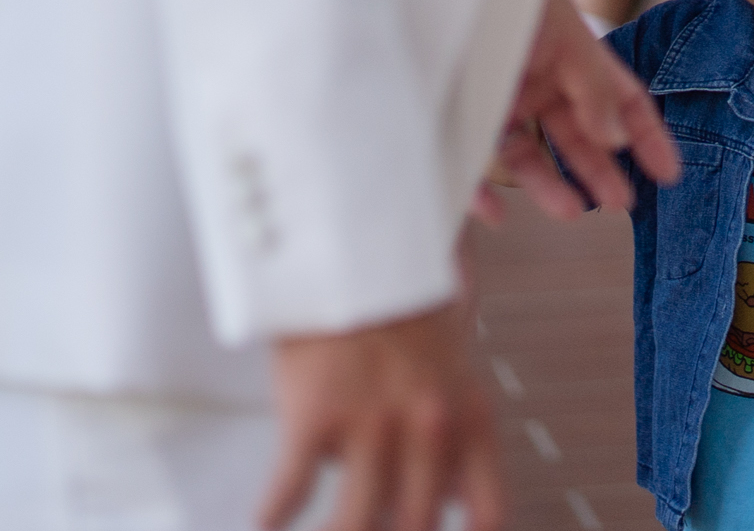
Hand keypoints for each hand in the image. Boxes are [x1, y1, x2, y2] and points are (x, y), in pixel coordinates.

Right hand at [261, 302, 501, 530]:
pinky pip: (293, 490)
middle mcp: (429, 427)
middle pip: (414, 525)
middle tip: (364, 528)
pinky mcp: (316, 414)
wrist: (355, 251)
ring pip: (356, 523)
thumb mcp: (451, 369)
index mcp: (469, 417)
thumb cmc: (401, 310)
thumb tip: (450, 501)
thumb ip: (455, 435)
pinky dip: (274, 514)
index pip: (487, 510)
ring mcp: (373, 423)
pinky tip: (266, 521)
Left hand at [484, 0, 678, 221]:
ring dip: (551, 187)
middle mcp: (540, 82)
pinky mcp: (462, 119)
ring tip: (569, 212)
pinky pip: (475, 164)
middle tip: (623, 203)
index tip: (669, 173)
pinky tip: (494, 216)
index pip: (622, 100)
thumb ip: (593, 86)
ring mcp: (502, 102)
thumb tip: (620, 138)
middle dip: (603, 170)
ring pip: (530, 156)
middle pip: (579, 135)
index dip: (648, 136)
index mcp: (573, 57)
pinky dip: (482, 195)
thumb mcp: (562, 34)